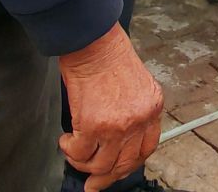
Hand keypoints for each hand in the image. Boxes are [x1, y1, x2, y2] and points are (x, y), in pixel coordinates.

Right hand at [60, 24, 163, 189]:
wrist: (93, 39)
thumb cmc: (109, 54)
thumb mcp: (135, 82)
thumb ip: (133, 108)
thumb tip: (117, 136)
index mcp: (152, 107)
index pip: (147, 147)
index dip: (130, 163)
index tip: (117, 169)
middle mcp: (139, 119)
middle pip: (125, 163)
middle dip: (106, 176)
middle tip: (92, 184)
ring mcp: (117, 125)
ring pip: (100, 164)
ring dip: (83, 163)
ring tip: (73, 152)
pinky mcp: (92, 125)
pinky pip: (80, 152)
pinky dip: (70, 150)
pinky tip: (65, 140)